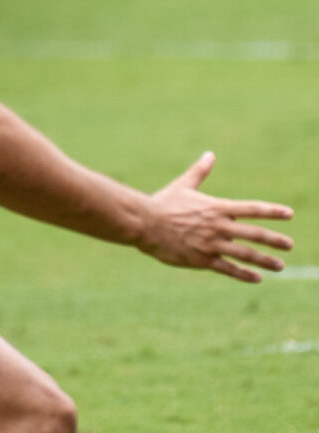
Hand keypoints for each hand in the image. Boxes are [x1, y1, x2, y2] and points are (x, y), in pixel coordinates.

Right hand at [139, 152, 293, 282]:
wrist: (143, 223)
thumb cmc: (162, 203)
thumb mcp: (183, 185)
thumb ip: (200, 172)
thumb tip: (209, 154)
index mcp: (217, 208)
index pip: (252, 209)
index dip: (272, 211)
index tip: (289, 214)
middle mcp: (218, 226)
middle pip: (255, 234)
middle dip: (275, 240)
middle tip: (289, 245)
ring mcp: (211, 244)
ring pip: (245, 254)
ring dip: (265, 260)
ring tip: (280, 266)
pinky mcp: (201, 260)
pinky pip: (227, 269)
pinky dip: (244, 274)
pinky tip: (257, 278)